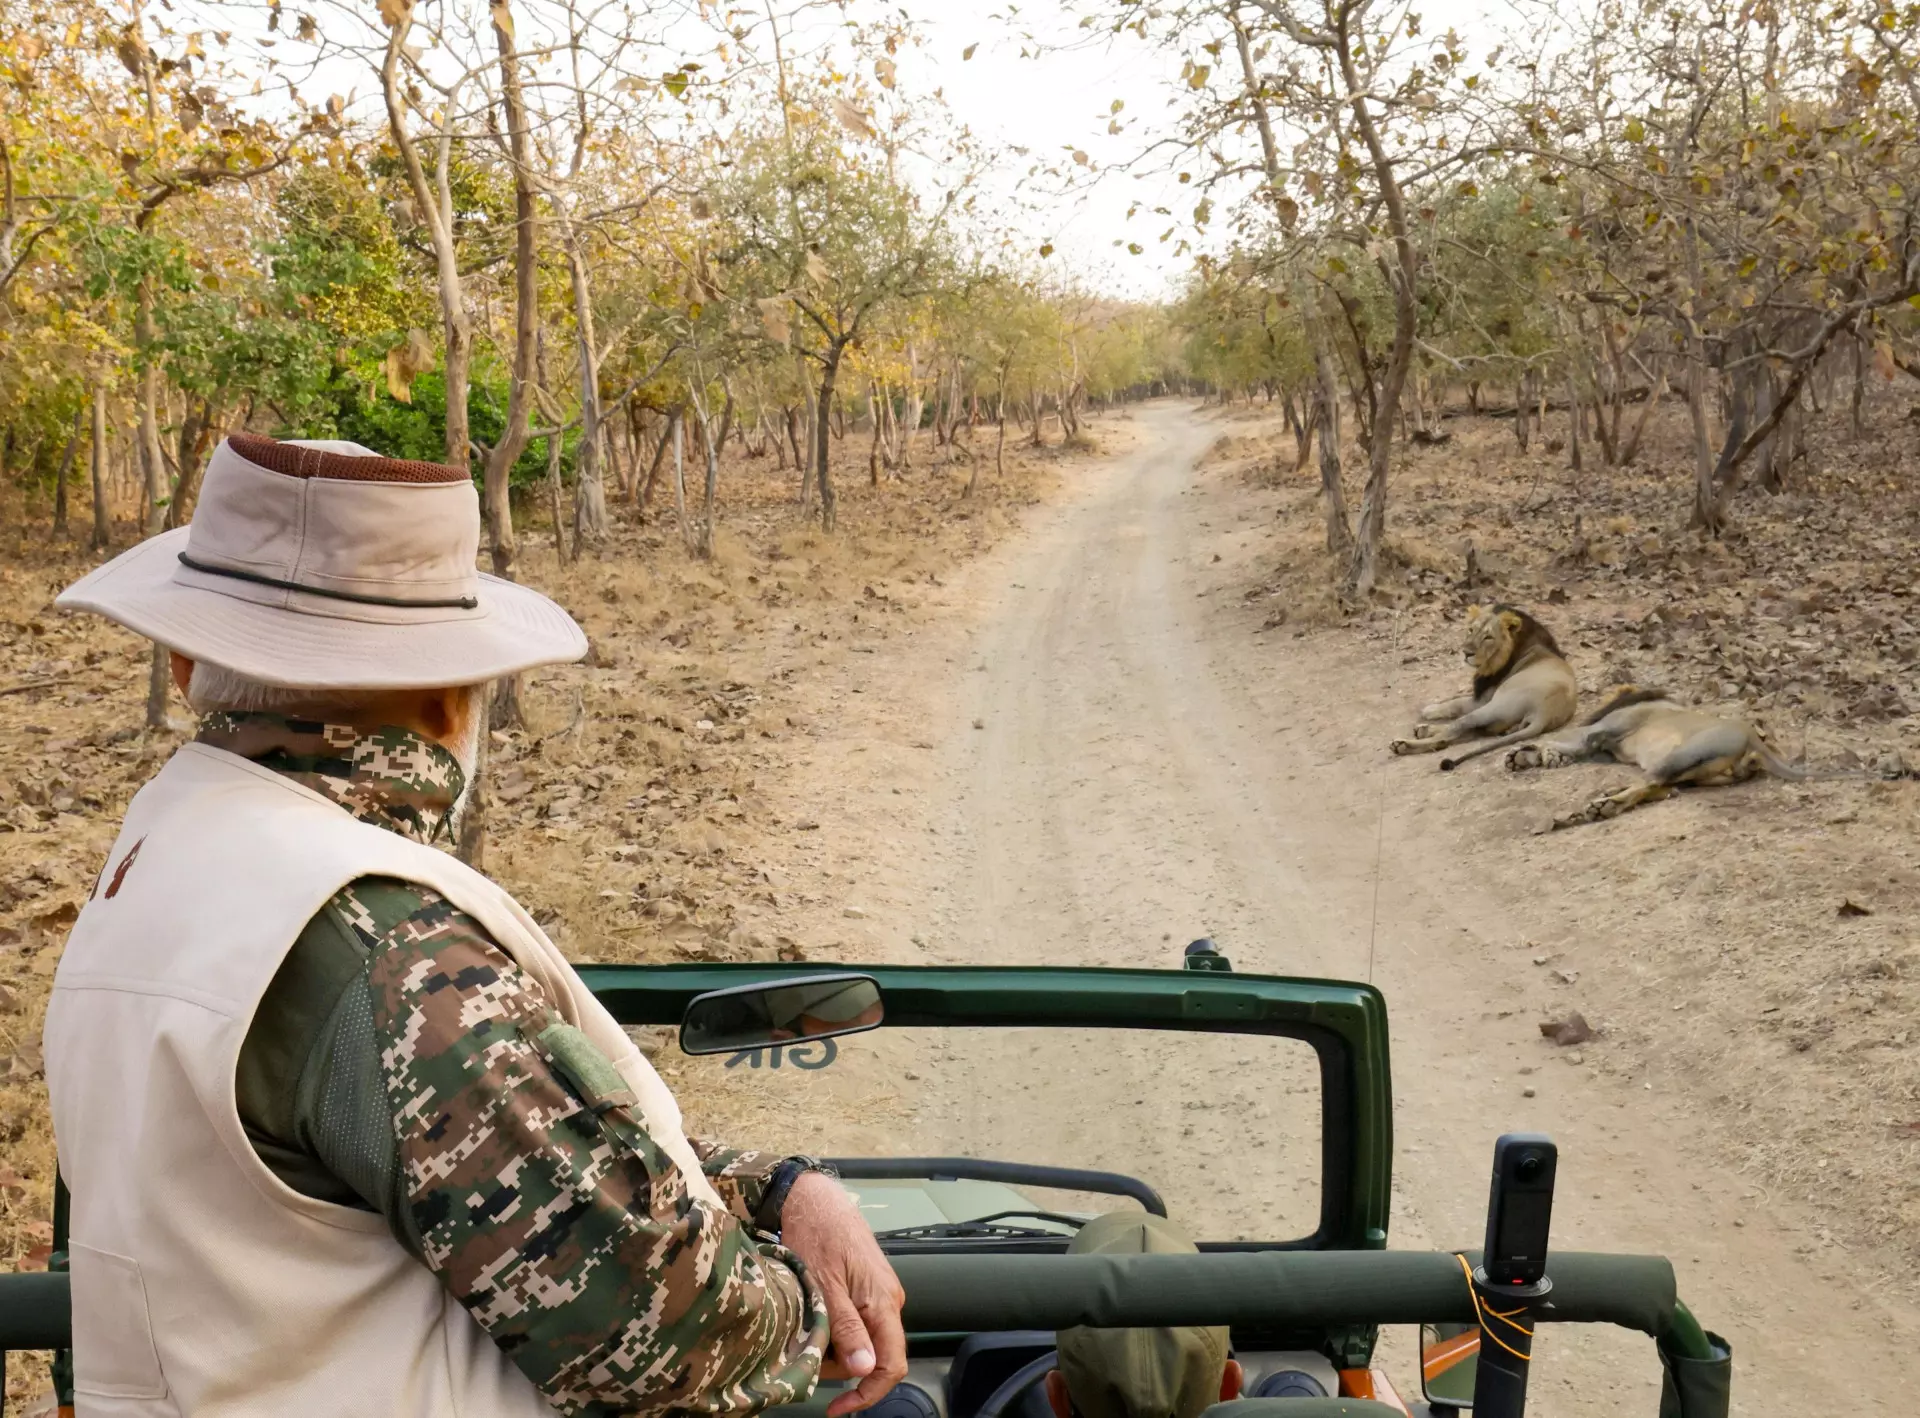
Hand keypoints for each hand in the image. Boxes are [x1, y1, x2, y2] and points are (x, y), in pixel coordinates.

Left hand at [779, 1171, 906, 1416]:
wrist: (814, 1198)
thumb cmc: (818, 1234)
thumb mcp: (825, 1285)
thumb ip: (846, 1327)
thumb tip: (865, 1369)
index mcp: (883, 1302)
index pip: (892, 1364)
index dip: (869, 1393)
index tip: (840, 1407)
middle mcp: (888, 1300)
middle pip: (875, 1355)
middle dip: (843, 1368)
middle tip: (808, 1358)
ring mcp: (879, 1292)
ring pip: (864, 1339)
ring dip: (837, 1348)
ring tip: (806, 1332)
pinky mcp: (867, 1286)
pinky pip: (858, 1321)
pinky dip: (836, 1330)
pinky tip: (815, 1318)